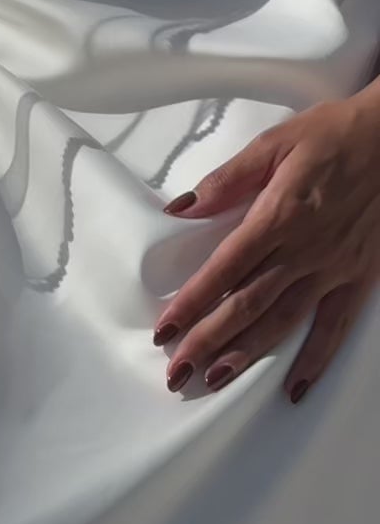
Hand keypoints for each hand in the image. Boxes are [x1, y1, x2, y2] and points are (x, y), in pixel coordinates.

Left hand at [153, 90, 379, 403]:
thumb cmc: (333, 134)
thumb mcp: (276, 142)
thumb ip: (229, 179)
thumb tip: (181, 208)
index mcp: (278, 215)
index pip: (225, 268)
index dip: (193, 302)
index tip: (164, 329)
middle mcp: (304, 250)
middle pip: (247, 304)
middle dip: (208, 341)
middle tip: (177, 372)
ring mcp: (334, 269)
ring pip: (284, 321)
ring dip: (247, 354)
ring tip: (214, 380)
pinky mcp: (359, 278)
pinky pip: (336, 326)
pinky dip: (317, 359)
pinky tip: (295, 388)